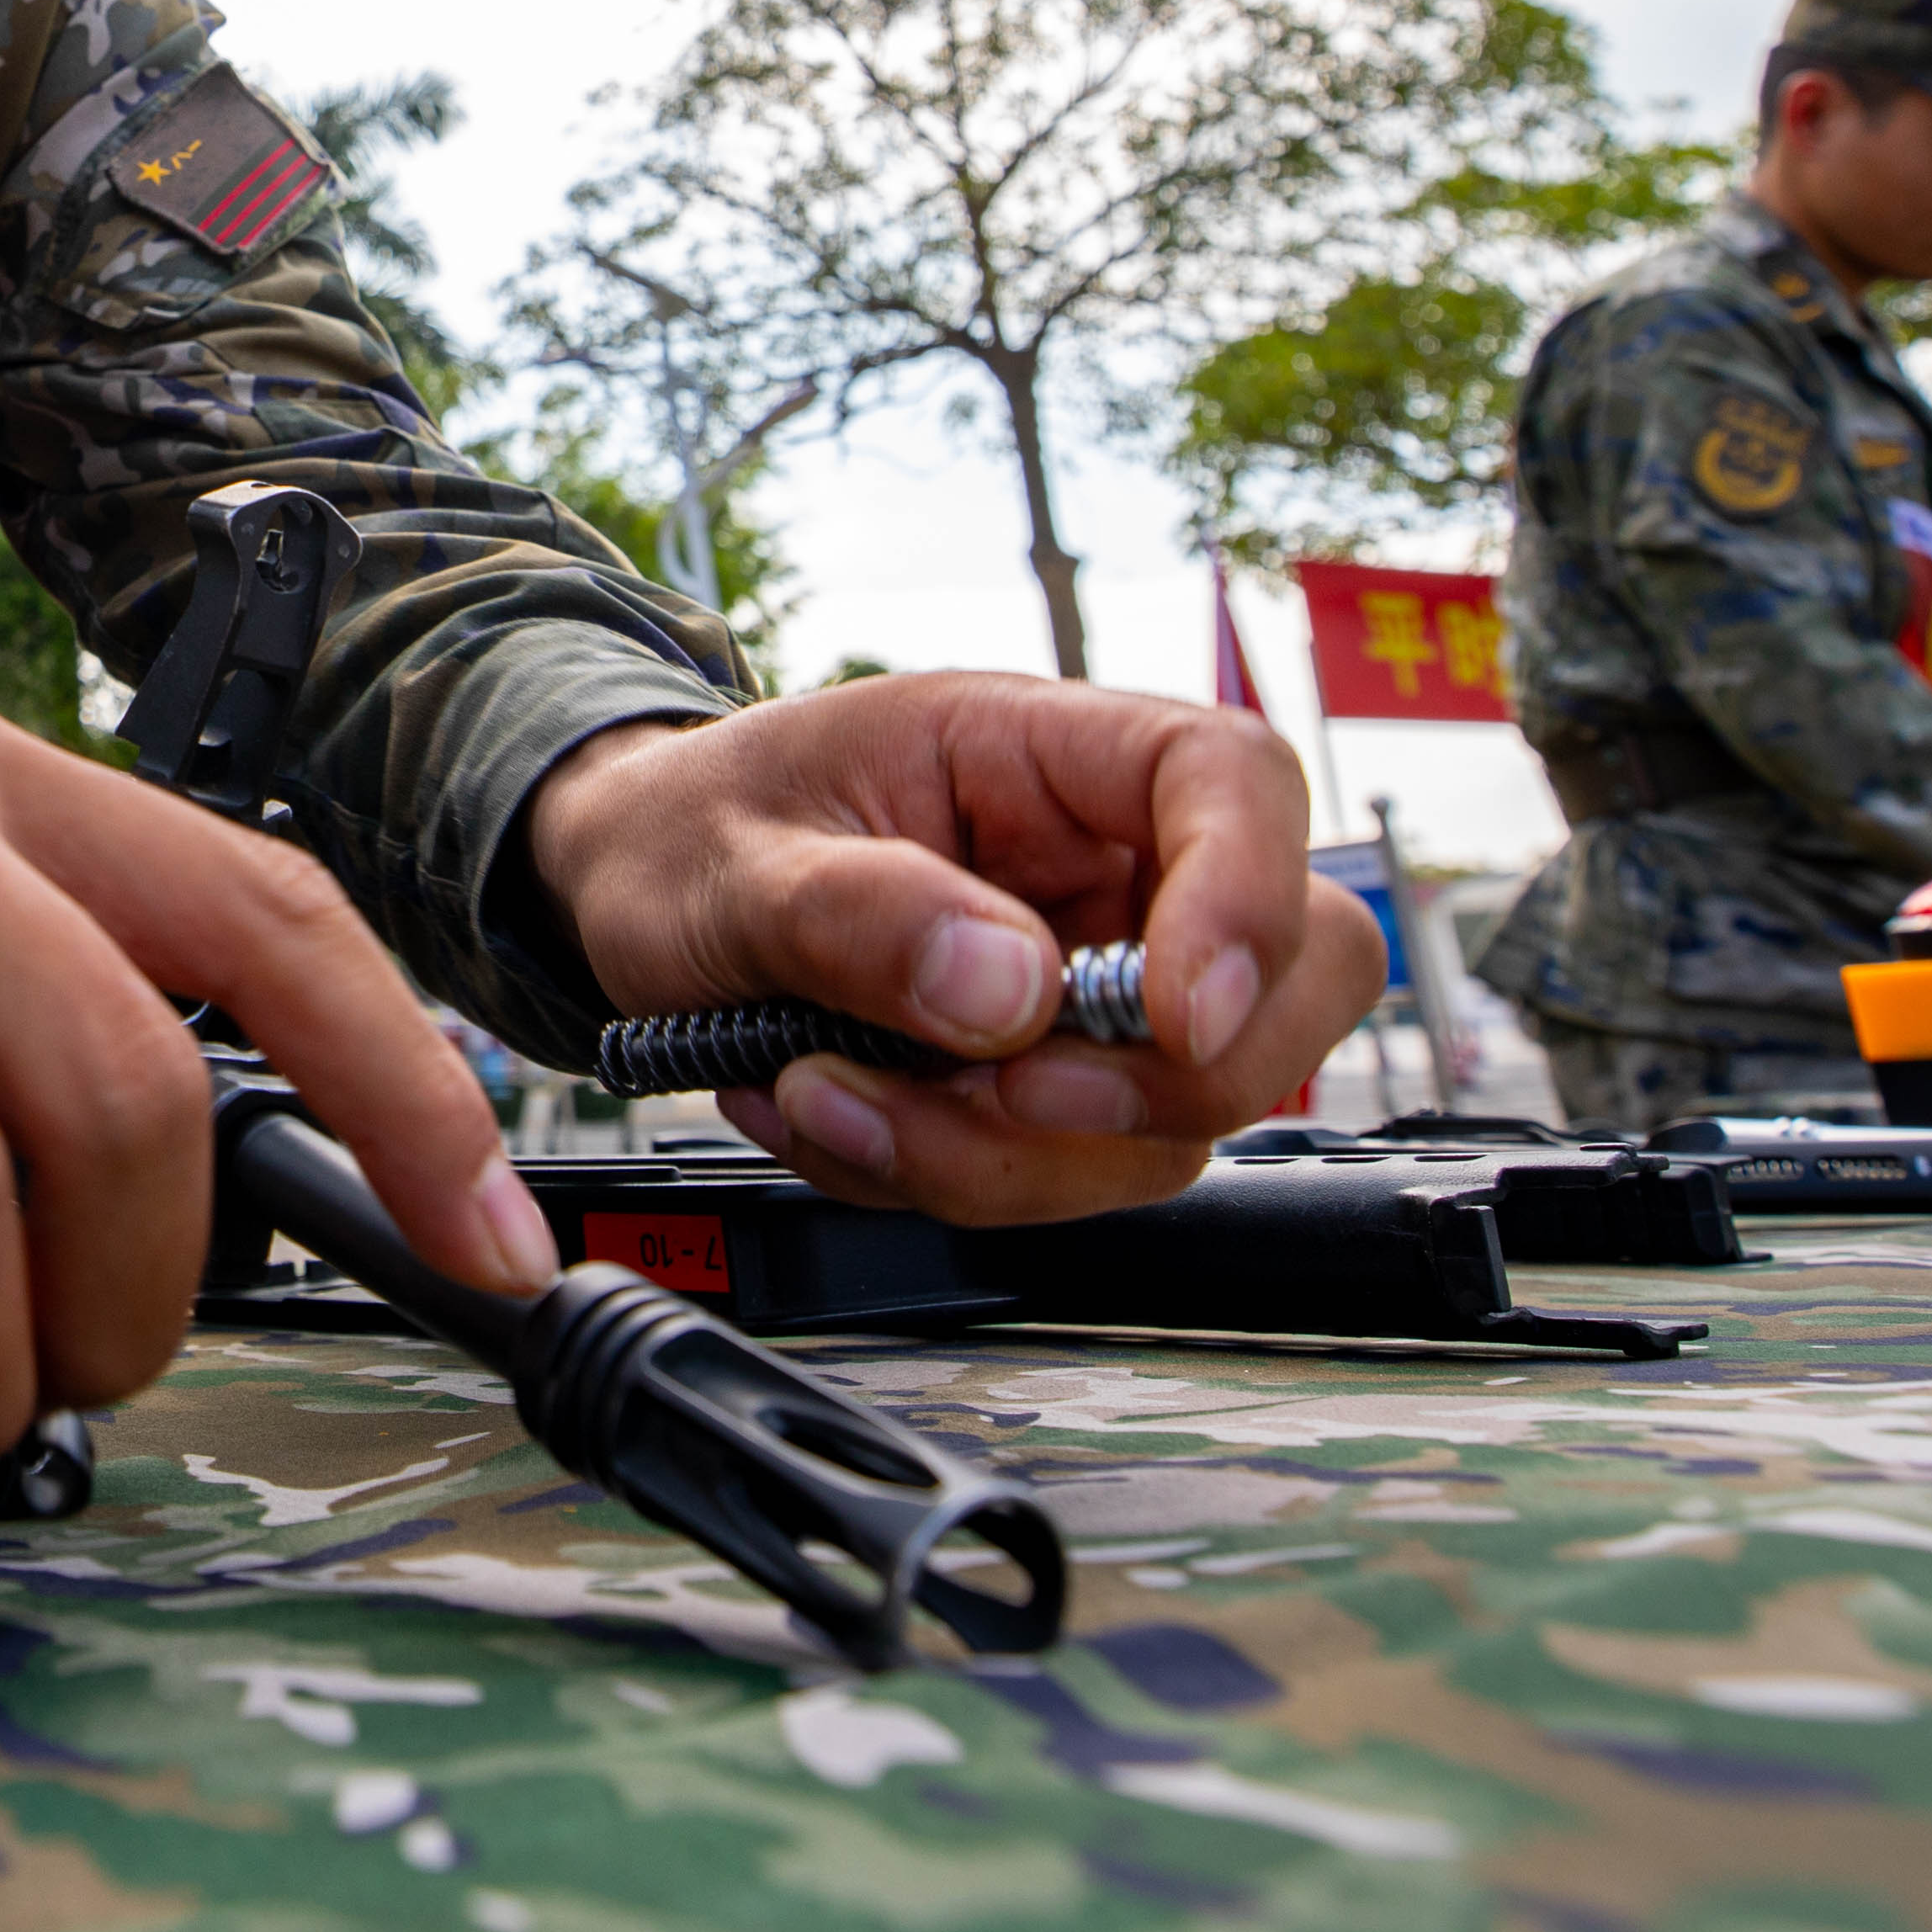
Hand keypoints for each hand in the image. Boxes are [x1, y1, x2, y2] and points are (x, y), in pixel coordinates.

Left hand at [520, 676, 1387, 1222]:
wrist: (633, 890)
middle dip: (1164, 1080)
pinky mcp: (1058, 1093)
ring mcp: (1098, 992)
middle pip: (1297, 973)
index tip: (1178, 1017)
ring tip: (820, 1091)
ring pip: (1174, 1119)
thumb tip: (1013, 991)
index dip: (1250, 902)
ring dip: (1001, 1153)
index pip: (1236, 782)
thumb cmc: (691, 830)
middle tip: (997, 1095)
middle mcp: (1105, 871)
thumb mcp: (731, 860)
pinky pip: (1067, 1177)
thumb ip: (859, 913)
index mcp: (1044, 751)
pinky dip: (946, 1179)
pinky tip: (829, 1112)